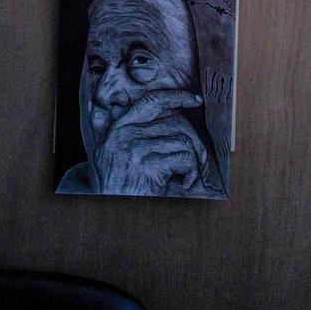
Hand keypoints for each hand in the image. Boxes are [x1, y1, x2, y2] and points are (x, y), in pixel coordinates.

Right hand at [93, 89, 209, 195]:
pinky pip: (185, 158)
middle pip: (176, 122)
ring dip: (194, 159)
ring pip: (184, 140)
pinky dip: (192, 172)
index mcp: (118, 129)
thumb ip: (124, 131)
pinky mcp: (148, 166)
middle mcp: (124, 135)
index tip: (196, 99)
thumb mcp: (110, 154)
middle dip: (195, 139)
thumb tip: (146, 112)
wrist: (110, 213)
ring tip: (188, 173)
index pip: (151, 101)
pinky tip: (185, 182)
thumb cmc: (117, 187)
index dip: (176, 96)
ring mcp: (135, 149)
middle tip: (200, 157)